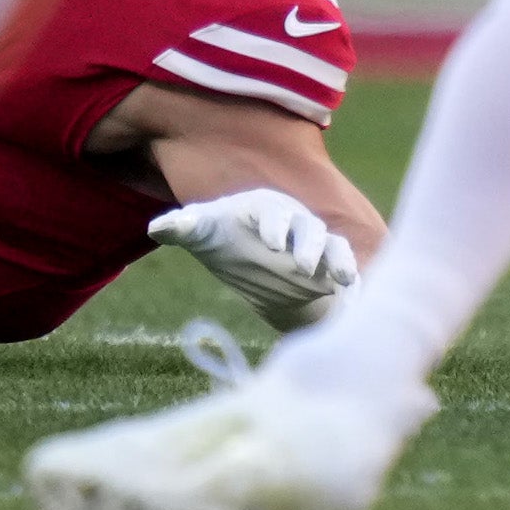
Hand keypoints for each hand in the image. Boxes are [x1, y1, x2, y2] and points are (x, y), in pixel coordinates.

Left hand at [149, 188, 360, 328]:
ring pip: (333, 247)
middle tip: (302, 266)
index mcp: (266, 209)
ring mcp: (314, 245)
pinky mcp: (327, 267)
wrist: (251, 253)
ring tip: (340, 281)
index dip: (273, 224)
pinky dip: (351, 282)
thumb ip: (184, 226)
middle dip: (308, 246)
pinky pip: (344, 269)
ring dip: (337, 261)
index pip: (272, 212)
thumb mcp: (203, 231)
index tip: (270, 242)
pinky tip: (353, 300)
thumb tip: (156, 227)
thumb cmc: (224, 236)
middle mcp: (295, 223)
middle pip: (308, 228)